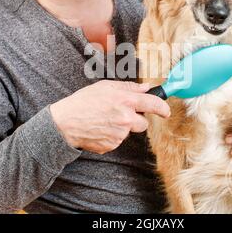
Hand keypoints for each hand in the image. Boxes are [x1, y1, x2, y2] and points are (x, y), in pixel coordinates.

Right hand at [50, 80, 170, 154]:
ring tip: (104, 120)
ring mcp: (119, 134)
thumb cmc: (84, 101)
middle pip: (143, 123)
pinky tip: (100, 129)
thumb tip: (147, 87)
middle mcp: (126, 118)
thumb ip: (129, 88)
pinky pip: (118, 140)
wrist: (65, 122)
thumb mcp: (106, 87)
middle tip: (118, 113)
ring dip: (121, 127)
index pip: (153, 104)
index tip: (166, 111)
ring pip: (129, 132)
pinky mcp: (112, 145)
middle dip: (135, 119)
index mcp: (126, 101)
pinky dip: (111, 136)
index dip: (163, 108)